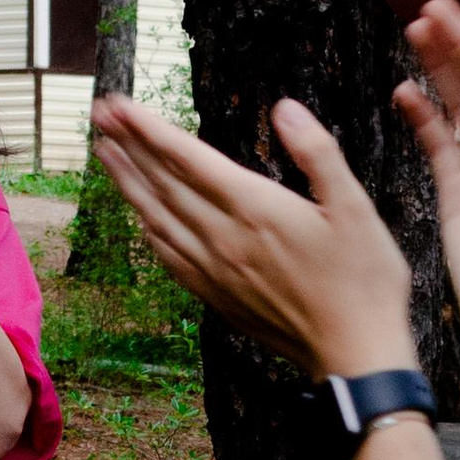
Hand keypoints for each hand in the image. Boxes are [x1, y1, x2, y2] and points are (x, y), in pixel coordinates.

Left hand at [88, 96, 414, 379]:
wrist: (354, 356)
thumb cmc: (364, 281)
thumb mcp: (355, 208)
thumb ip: (317, 153)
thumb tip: (285, 108)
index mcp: (255, 209)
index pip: (187, 158)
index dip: (148, 128)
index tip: (116, 104)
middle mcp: (224, 238)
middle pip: (162, 183)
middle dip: (127, 144)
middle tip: (96, 114)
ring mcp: (216, 271)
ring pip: (157, 218)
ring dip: (127, 183)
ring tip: (103, 153)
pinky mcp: (216, 297)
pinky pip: (169, 257)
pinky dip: (147, 230)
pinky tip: (138, 218)